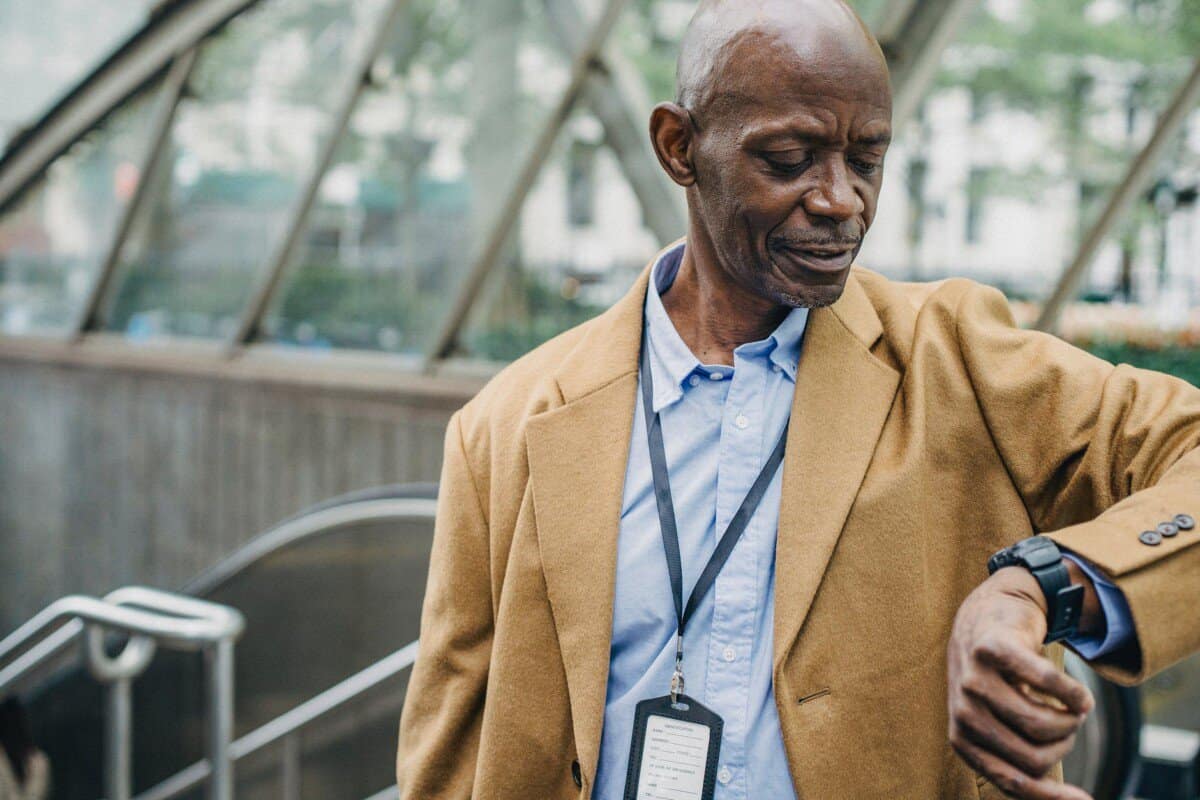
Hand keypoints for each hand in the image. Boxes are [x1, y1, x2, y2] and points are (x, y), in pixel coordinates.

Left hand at [947, 567, 1095, 798]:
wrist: (988, 614)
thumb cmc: (1001, 678)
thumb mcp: (1001, 721)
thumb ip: (1023, 757)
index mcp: (962, 737)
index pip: (1012, 780)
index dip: (1051, 797)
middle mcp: (963, 711)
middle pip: (1036, 756)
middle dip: (1064, 745)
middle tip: (1068, 722)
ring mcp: (974, 679)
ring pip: (1045, 724)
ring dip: (1072, 718)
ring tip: (1070, 704)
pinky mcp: (993, 648)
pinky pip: (1050, 684)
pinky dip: (1076, 693)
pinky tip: (1080, 694)